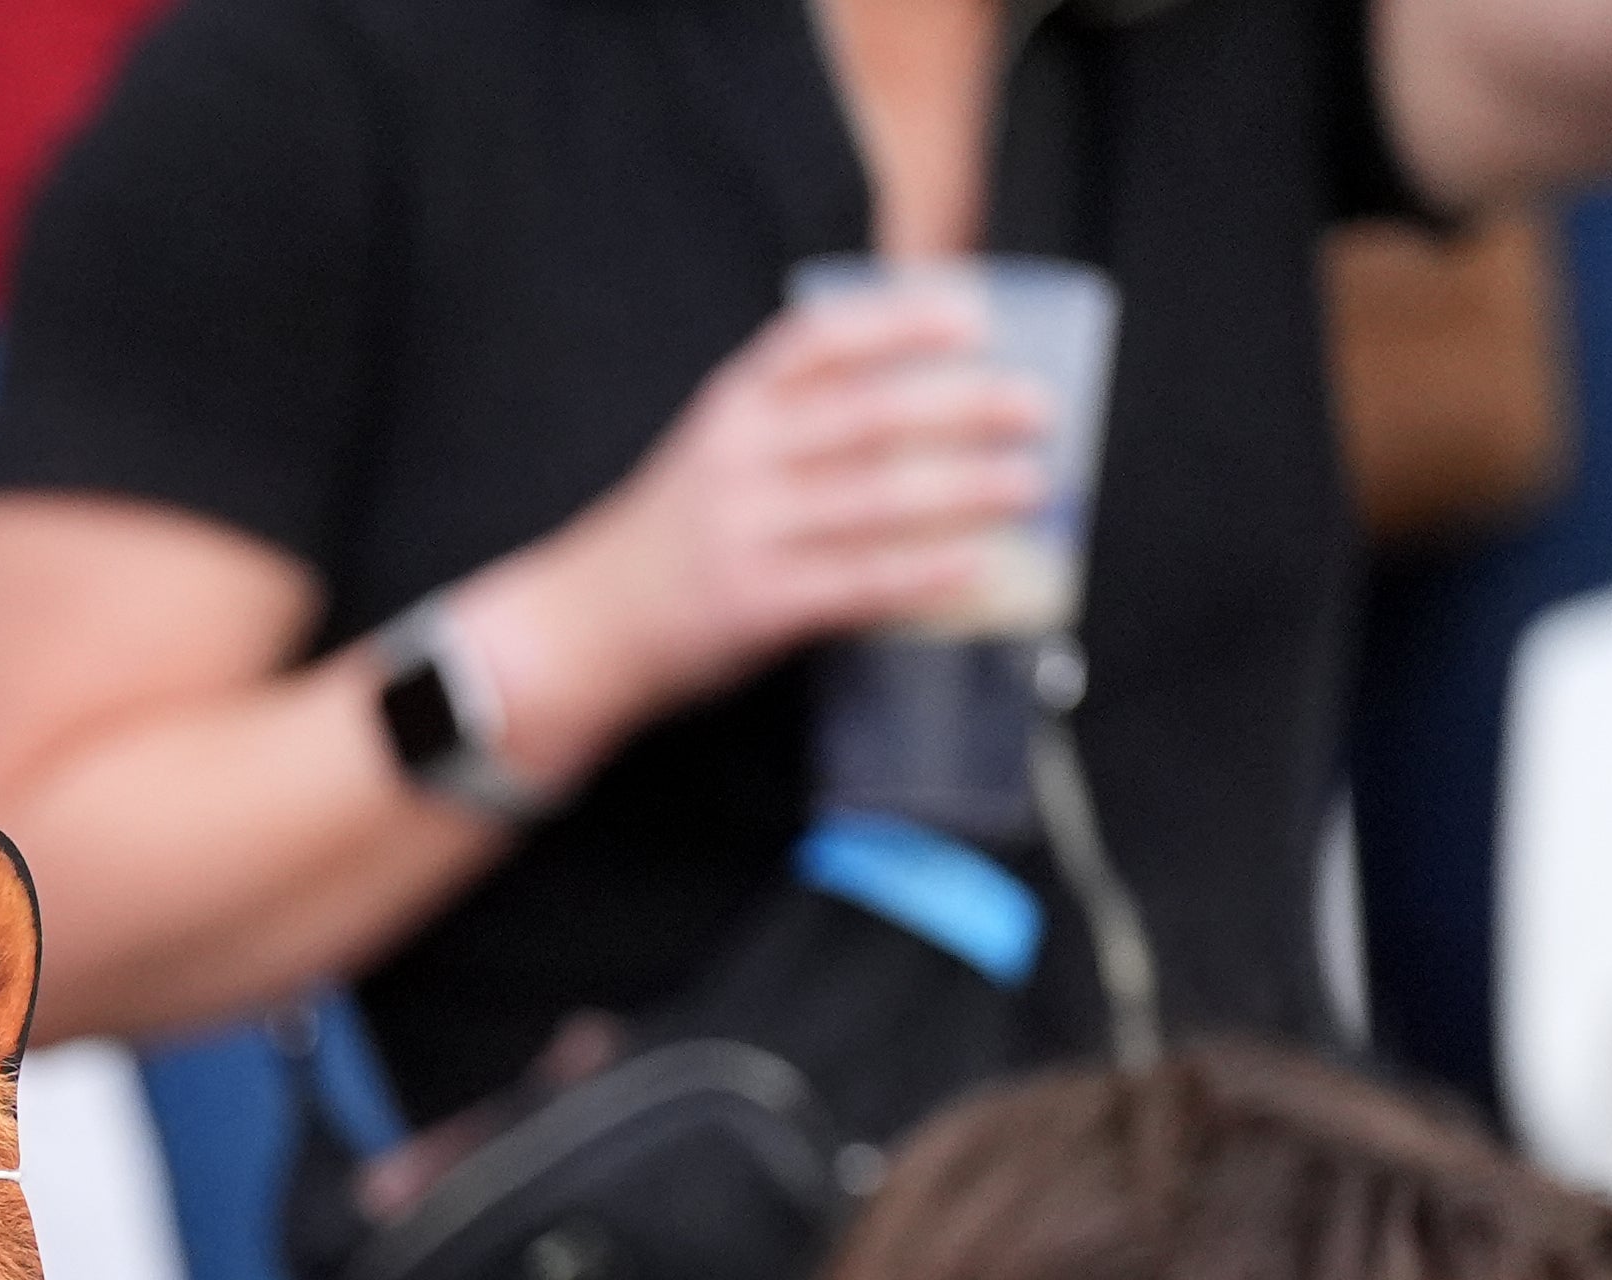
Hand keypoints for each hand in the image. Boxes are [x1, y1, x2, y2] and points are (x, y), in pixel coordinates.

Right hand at [466, 288, 1053, 773]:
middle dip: (963, 406)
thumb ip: (795, 429)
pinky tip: (973, 563)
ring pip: (876, 498)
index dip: (900, 322)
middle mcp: (737, 459)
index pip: (820, 341)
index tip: (971, 316)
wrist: (576, 631)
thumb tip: (927, 416)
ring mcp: (745, 533)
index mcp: (730, 409)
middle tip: (1035, 407)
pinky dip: (922, 570)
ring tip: (1031, 483)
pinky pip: (856, 582)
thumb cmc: (664, 544)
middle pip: (869, 415)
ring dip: (965, 487)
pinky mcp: (754, 605)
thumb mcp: (713, 457)